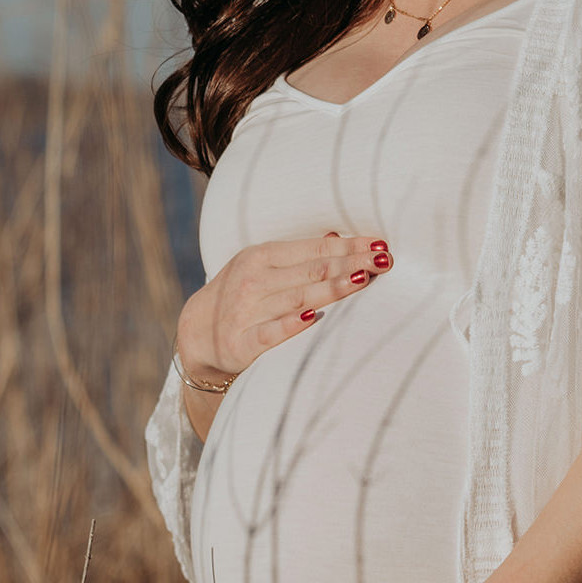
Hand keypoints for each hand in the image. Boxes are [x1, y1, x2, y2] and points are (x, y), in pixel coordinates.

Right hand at [176, 232, 393, 384]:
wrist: (197, 333)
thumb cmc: (243, 295)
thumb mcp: (263, 267)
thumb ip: (299, 257)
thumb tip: (339, 239)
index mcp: (261, 255)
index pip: (314, 250)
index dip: (348, 247)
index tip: (380, 245)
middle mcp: (253, 280)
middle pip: (311, 271)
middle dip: (350, 264)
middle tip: (384, 261)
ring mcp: (245, 311)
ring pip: (296, 298)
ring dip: (330, 289)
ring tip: (361, 281)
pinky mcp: (241, 343)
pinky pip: (270, 333)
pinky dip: (290, 325)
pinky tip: (313, 318)